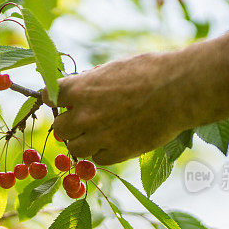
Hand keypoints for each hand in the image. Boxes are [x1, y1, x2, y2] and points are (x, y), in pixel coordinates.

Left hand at [46, 52, 192, 164]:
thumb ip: (91, 82)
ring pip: (74, 148)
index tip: (61, 100)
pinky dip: (101, 152)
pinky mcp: (117, 153)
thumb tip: (79, 88)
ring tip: (95, 135)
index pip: (49, 96)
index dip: (55, 98)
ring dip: (81, 142)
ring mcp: (100, 136)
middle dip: (68, 123)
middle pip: (60, 127)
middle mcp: (84, 115)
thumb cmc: (151, 71)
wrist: (179, 91)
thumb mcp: (114, 68)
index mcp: (80, 89)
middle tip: (81, 120)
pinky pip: (97, 159)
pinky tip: (113, 142)